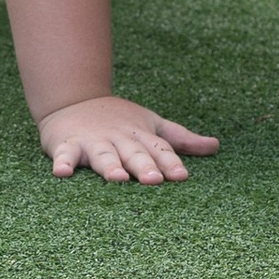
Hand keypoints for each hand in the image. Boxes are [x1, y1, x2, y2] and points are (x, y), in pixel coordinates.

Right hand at [36, 94, 219, 184]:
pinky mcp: (67, 144)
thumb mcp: (151, 125)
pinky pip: (64, 155)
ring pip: (103, 155)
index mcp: (140, 136)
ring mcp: (92, 141)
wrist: (73, 99)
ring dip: (110, 166)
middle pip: (133, 153)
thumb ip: (181, 140)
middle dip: (143, 166)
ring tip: (117, 178)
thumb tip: (216, 146)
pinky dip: (62, 163)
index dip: (170, 163)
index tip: (181, 177)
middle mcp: (118, 138)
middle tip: (154, 180)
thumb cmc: (117, 120)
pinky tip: (62, 174)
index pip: (159, 150)